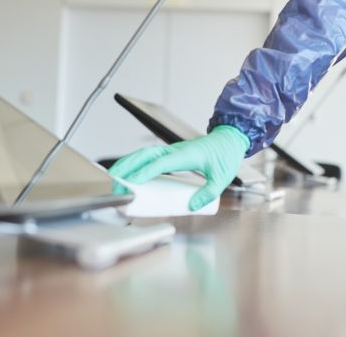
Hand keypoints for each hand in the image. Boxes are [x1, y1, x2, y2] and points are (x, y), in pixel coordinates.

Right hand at [109, 125, 250, 209]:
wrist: (230, 139)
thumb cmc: (226, 155)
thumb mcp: (222, 177)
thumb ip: (209, 192)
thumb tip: (193, 206)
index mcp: (187, 154)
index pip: (162, 162)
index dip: (146, 172)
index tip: (132, 182)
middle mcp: (175, 150)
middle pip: (146, 155)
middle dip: (128, 167)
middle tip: (115, 182)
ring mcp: (172, 150)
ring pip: (145, 154)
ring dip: (129, 163)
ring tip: (116, 178)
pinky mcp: (171, 153)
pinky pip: (150, 156)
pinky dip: (137, 163)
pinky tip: (130, 174)